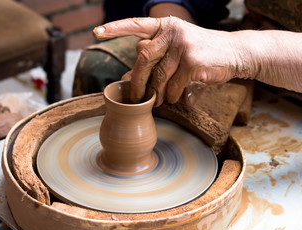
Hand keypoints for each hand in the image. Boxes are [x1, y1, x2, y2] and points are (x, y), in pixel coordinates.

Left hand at [93, 17, 243, 105]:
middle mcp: (172, 31)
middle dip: (136, 81)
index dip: (115, 28)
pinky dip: (171, 96)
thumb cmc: (200, 53)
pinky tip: (174, 98)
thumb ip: (153, 59)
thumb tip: (124, 77)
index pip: (136, 25)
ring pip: (158, 76)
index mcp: (165, 25)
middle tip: (135, 97)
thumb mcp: (175, 50)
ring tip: (157, 101)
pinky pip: (172, 86)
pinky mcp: (192, 61)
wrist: (235, 53)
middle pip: (142, 59)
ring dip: (156, 94)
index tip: (96, 33)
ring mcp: (182, 45)